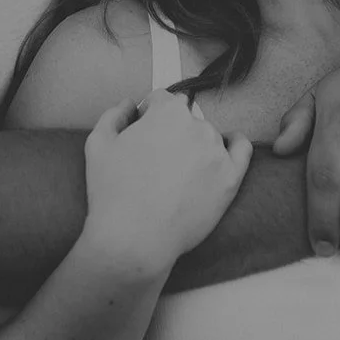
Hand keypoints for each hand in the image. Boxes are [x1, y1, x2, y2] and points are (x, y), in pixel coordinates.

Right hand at [83, 90, 252, 275]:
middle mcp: (197, 125)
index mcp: (167, 112)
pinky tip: (226, 148)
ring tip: (176, 174)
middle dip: (171, 132)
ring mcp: (217, 152)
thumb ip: (114, 114)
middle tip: (156, 160)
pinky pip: (242, 149)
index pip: (162, 100)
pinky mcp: (230, 178)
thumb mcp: (97, 144)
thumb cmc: (112, 192)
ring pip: (208, 137)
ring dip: (195, 145)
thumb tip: (130, 105)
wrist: (135, 239)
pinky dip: (235, 145)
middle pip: (185, 118)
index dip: (148, 116)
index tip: (142, 134)